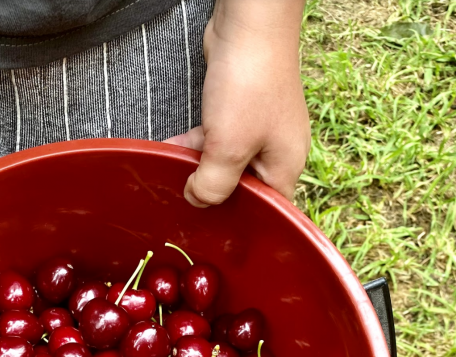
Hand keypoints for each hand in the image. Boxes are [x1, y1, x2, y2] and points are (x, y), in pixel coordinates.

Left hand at [165, 0, 308, 205]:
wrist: (249, 25)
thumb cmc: (249, 85)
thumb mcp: (228, 147)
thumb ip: (212, 184)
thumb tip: (197, 200)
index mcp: (285, 168)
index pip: (269, 212)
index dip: (242, 224)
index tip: (213, 232)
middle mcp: (276, 152)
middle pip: (243, 189)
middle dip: (213, 194)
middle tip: (184, 203)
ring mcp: (258, 130)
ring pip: (225, 163)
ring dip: (198, 167)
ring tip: (170, 175)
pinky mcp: (239, 111)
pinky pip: (217, 139)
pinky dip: (196, 145)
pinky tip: (170, 148)